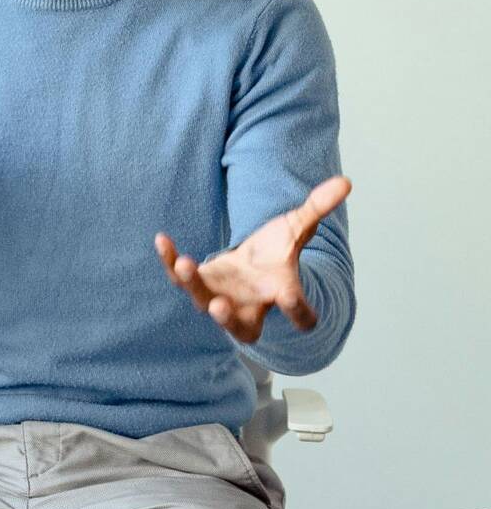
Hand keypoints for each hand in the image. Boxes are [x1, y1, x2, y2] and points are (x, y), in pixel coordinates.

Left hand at [154, 176, 352, 343]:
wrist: (250, 264)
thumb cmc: (276, 253)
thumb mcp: (297, 228)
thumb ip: (317, 208)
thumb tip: (346, 181)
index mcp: (281, 294)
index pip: (297, 313)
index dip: (298, 312)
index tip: (292, 301)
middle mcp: (249, 306)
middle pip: (240, 327)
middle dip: (229, 320)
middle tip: (220, 308)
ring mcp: (220, 298)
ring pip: (203, 302)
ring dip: (193, 285)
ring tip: (186, 263)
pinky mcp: (197, 283)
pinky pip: (179, 277)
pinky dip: (170, 261)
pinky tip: (163, 240)